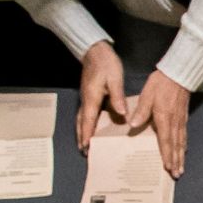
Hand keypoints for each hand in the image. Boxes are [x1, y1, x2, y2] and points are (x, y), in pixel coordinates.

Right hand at [76, 40, 127, 154]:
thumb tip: (121, 112)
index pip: (88, 119)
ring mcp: (86, 97)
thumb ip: (117, 96)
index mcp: (92, 97)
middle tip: (84, 151)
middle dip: (82, 136)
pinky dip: (85, 124)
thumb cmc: (106, 64)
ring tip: (84, 144)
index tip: (86, 146)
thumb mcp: (115, 78)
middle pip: (81, 122)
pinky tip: (90, 128)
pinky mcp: (89, 95)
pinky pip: (85, 113)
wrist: (95, 51)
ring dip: (82, 131)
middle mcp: (86, 100)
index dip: (87, 133)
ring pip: (81, 118)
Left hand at [129, 70, 190, 178]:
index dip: (167, 155)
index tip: (168, 168)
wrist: (178, 74)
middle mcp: (174, 123)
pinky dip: (184, 146)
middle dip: (176, 161)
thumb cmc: (161, 84)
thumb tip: (133, 124)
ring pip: (181, 143)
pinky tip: (184, 151)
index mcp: (164, 118)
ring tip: (181, 168)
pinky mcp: (183, 118)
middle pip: (175, 146)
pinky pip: (184, 136)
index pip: (165, 141)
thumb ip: (141, 111)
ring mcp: (181, 121)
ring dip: (181, 157)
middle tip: (176, 174)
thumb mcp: (147, 95)